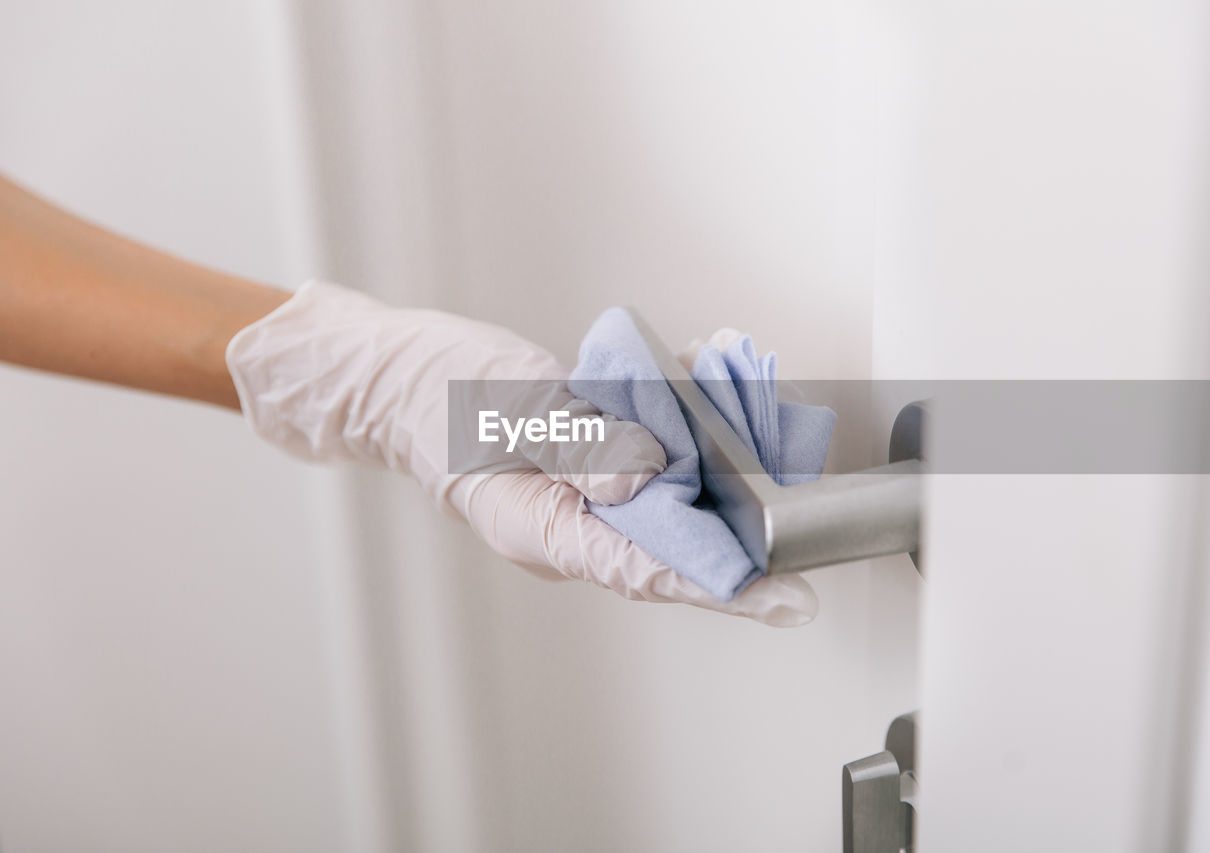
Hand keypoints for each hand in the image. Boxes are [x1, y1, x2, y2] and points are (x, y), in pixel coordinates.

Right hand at [226, 282, 816, 625]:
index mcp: (545, 531)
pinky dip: (689, 418)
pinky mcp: (593, 458)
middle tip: (802, 525)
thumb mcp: (502, 415)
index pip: (647, 571)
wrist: (399, 376)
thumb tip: (646, 475)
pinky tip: (712, 372)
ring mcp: (585, 492)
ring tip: (763, 415)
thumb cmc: (435, 396)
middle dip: (741, 532)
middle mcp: (576, 521)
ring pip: (671, 493)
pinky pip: (653, 452)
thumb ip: (575, 447)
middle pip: (674, 540)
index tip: (784, 602)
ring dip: (722, 459)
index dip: (722, 588)